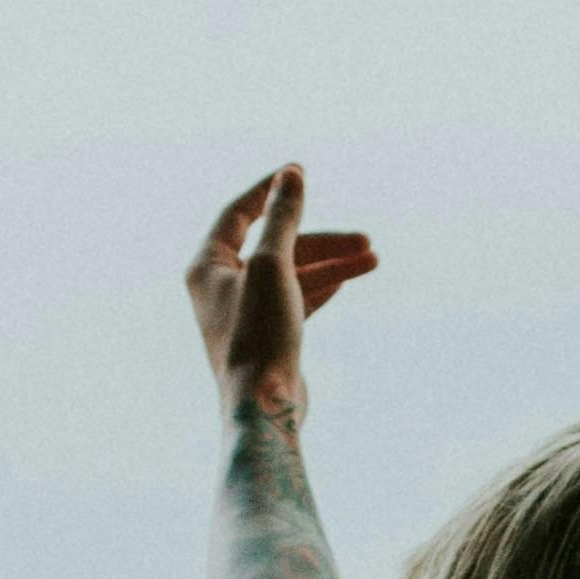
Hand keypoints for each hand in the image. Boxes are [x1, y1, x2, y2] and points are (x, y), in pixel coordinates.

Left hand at [186, 166, 377, 419]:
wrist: (264, 405)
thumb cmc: (259, 335)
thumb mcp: (273, 265)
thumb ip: (283, 217)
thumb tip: (291, 174)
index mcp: (207, 265)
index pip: (238, 212)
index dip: (270, 191)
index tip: (301, 173)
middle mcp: (220, 285)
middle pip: (275, 245)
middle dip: (321, 239)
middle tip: (363, 238)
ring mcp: (244, 310)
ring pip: (292, 272)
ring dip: (331, 263)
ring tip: (372, 258)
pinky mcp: (266, 333)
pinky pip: (296, 296)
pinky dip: (321, 285)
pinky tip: (350, 276)